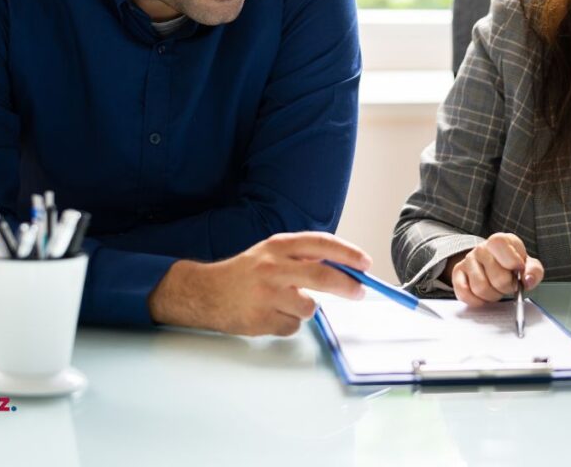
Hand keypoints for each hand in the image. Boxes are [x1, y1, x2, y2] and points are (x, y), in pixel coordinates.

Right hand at [147, 232, 370, 335]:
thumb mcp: (271, 253)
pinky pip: (292, 326)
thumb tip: (344, 268)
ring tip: (283, 303)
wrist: (205, 293)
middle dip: (348, 286)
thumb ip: (303, 257)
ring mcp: (267, 294)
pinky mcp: (261, 319)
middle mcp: (273, 267)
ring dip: (304, 309)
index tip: (365, 263)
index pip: (321, 244)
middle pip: (323, 276)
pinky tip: (270, 314)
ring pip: (309, 307)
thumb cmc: (245, 273)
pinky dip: (288, 323)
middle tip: (359, 292)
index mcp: (278, 246)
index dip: (347, 253)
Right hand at [445, 233, 543, 306]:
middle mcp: (481, 248)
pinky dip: (476, 301)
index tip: (518, 270)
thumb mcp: (528, 264)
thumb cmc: (512, 265)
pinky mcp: (457, 273)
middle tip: (509, 286)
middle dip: (506, 287)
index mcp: (499, 241)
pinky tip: (483, 297)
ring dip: (492, 296)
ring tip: (496, 290)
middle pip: (496, 277)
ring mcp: (468, 260)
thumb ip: (533, 271)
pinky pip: (463, 293)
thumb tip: (527, 280)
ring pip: (480, 288)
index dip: (512, 262)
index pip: (500, 245)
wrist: (494, 264)